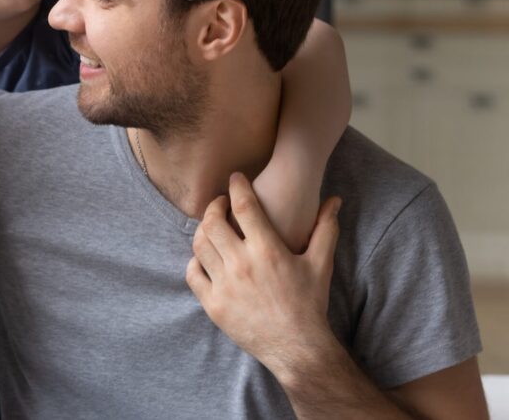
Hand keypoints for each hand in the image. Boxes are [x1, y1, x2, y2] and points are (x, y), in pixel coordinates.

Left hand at [186, 172, 340, 377]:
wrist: (297, 348)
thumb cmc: (309, 304)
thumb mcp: (320, 264)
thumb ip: (325, 228)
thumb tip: (334, 200)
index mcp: (267, 251)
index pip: (244, 206)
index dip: (237, 186)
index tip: (235, 178)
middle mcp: (242, 265)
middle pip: (212, 222)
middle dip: (214, 206)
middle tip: (221, 203)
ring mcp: (224, 285)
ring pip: (199, 245)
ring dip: (203, 230)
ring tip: (212, 226)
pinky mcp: (213, 304)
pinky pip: (193, 273)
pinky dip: (196, 260)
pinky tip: (207, 256)